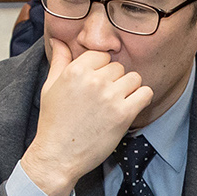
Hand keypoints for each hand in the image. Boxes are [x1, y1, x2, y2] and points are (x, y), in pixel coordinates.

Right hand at [19, 36, 154, 195]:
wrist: (57, 156)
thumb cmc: (53, 122)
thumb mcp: (50, 87)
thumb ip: (59, 60)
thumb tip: (59, 39)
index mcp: (76, 70)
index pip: (102, 56)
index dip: (100, 70)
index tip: (95, 85)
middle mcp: (94, 80)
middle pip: (119, 67)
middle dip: (114, 81)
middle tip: (103, 99)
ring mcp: (110, 97)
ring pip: (134, 78)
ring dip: (128, 90)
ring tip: (115, 104)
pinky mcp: (124, 114)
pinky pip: (145, 94)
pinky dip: (141, 100)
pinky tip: (129, 108)